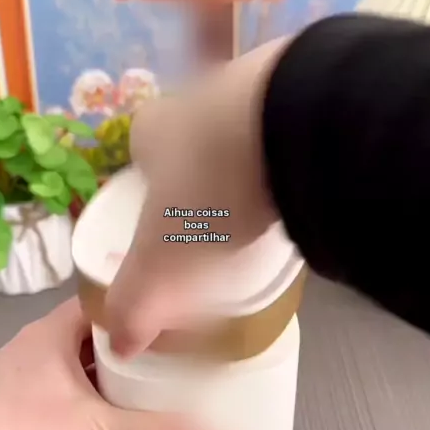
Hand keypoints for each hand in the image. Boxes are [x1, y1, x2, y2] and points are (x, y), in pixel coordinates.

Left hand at [0, 298, 243, 429]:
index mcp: (53, 333)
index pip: (110, 301)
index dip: (148, 307)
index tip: (185, 316)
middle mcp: (41, 351)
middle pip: (105, 338)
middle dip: (143, 350)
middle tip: (187, 357)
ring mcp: (34, 383)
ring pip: (91, 371)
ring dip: (124, 382)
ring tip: (170, 389)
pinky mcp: (30, 415)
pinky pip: (79, 399)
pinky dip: (105, 407)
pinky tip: (131, 424)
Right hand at [105, 38, 288, 355]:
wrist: (295, 124)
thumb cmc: (209, 190)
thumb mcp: (163, 260)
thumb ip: (137, 303)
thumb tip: (120, 345)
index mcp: (154, 130)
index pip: (139, 155)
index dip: (147, 191)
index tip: (165, 227)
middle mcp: (199, 97)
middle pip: (193, 144)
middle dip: (202, 182)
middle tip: (218, 228)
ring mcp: (257, 84)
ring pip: (247, 134)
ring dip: (253, 169)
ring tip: (268, 216)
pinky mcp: (310, 84)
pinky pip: (295, 130)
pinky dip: (297, 160)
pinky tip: (307, 192)